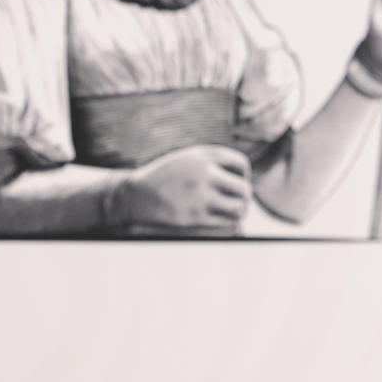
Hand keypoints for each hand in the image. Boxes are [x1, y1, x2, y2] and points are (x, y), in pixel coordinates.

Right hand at [114, 145, 251, 230]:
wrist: (135, 196)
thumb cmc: (166, 177)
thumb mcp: (188, 158)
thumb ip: (214, 161)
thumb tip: (245, 175)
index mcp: (203, 157)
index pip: (241, 164)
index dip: (243, 174)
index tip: (235, 180)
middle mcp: (204, 175)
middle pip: (244, 188)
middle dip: (244, 195)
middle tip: (238, 199)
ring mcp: (200, 197)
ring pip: (239, 208)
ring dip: (240, 210)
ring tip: (234, 211)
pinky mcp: (195, 218)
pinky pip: (226, 223)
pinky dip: (228, 222)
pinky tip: (221, 219)